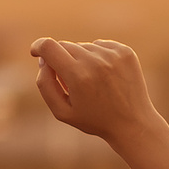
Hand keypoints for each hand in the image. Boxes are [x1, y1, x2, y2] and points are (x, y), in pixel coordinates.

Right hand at [30, 38, 163, 144]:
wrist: (133, 123)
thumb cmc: (94, 120)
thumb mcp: (62, 111)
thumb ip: (45, 85)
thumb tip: (43, 60)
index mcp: (77, 76)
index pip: (49, 47)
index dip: (38, 47)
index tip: (35, 52)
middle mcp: (95, 61)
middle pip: (65, 46)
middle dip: (61, 60)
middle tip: (70, 82)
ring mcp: (112, 54)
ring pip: (83, 46)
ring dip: (81, 60)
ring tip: (92, 83)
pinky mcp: (125, 52)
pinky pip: (99, 45)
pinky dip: (97, 57)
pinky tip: (104, 76)